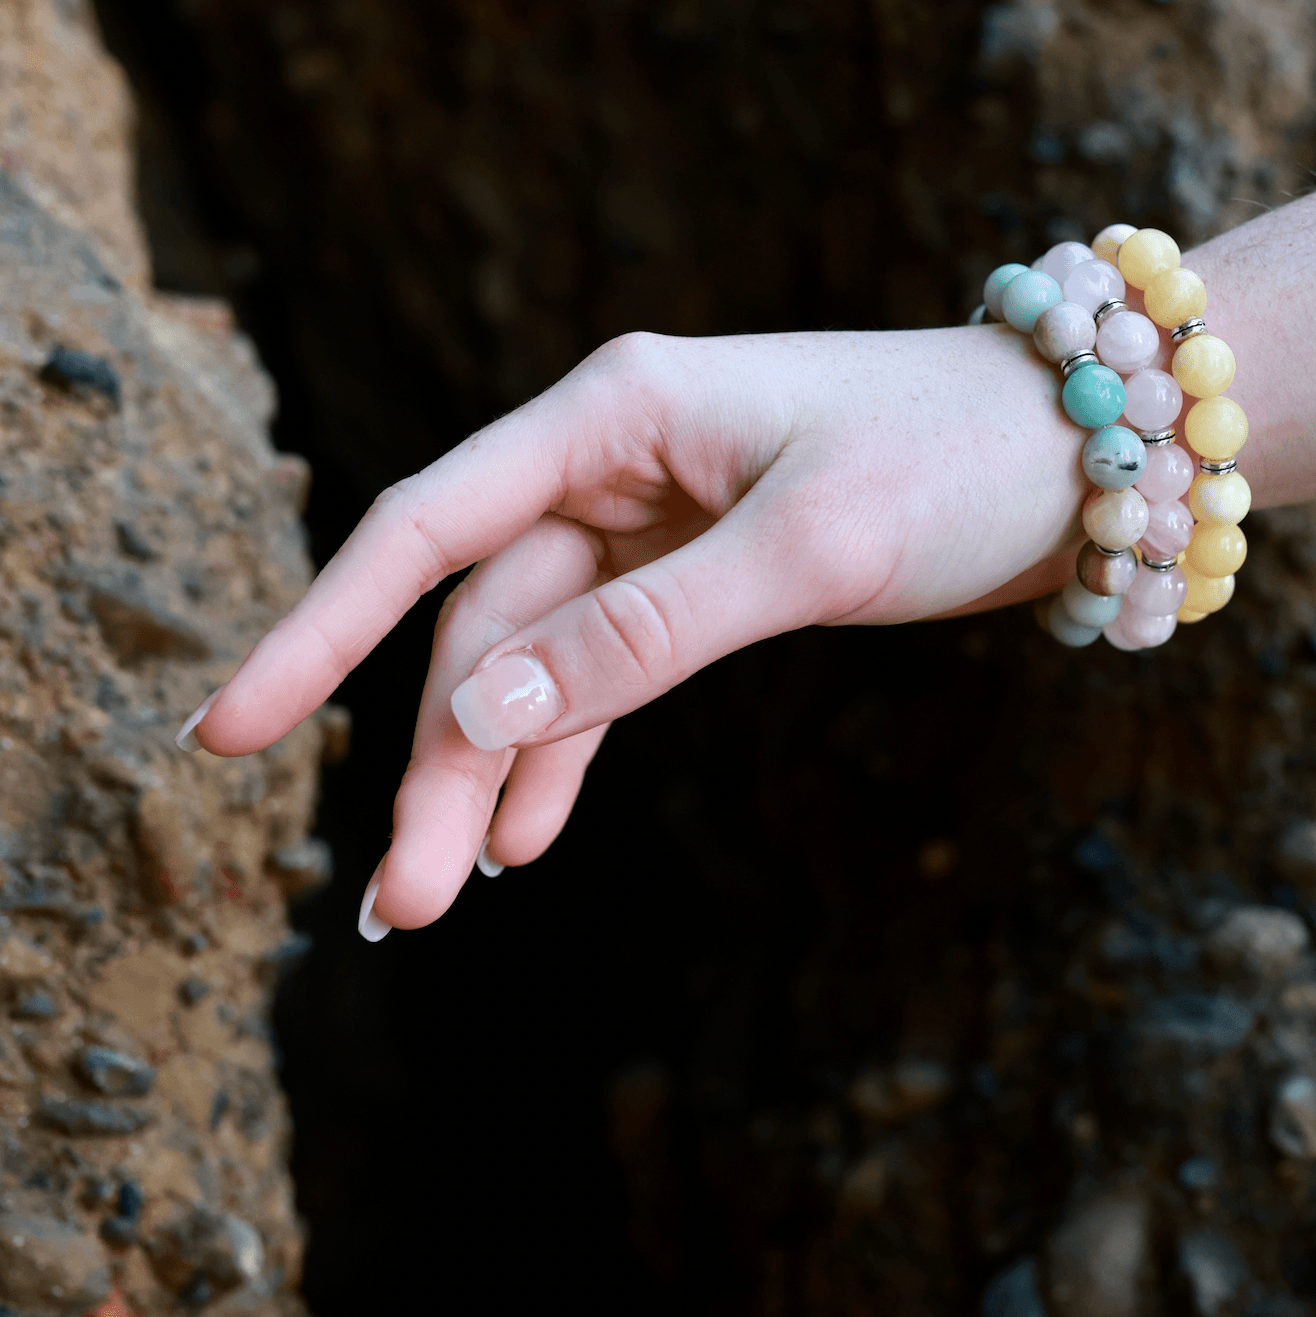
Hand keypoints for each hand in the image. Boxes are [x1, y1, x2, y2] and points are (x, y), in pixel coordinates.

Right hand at [185, 327, 1087, 931]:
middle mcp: (618, 456)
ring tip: (445, 893)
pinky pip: (609, 662)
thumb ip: (643, 632)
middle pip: (482, 618)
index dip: (318, 630)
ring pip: (540, 654)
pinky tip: (535, 827)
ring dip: (494, 767)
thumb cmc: (956, 461)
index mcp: (614, 413)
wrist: (1090, 450)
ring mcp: (660, 515)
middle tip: (397, 903)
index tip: (225, 731)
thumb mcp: (804, 548)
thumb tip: (477, 715)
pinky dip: (573, 741)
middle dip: (435, 754)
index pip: (425, 527)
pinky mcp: (708, 566)